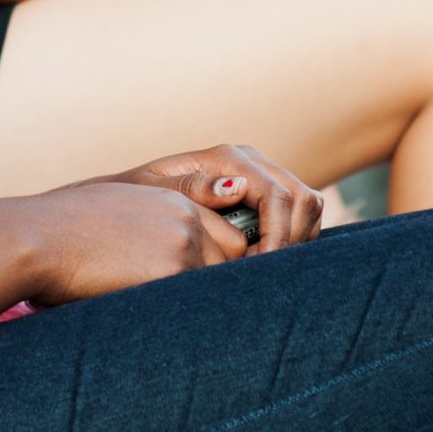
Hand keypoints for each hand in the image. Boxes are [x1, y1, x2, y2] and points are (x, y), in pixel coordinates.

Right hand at [11, 179, 250, 307]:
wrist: (38, 236)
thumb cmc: (66, 229)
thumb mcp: (120, 211)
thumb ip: (160, 226)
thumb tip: (179, 260)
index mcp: (176, 201)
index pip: (227, 236)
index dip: (221, 263)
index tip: (210, 285)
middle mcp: (187, 219)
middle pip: (233, 258)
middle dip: (220, 283)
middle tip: (209, 311)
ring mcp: (182, 245)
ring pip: (217, 283)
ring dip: (203, 303)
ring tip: (186, 322)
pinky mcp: (171, 272)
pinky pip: (198, 302)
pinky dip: (189, 316)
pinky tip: (169, 325)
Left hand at [113, 144, 325, 255]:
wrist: (124, 198)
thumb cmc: (133, 198)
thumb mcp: (152, 192)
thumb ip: (192, 188)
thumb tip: (238, 188)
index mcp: (228, 157)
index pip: (277, 196)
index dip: (278, 237)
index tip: (258, 270)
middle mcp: (250, 161)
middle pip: (303, 199)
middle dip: (292, 241)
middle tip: (262, 275)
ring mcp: (260, 176)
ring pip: (308, 206)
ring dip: (297, 241)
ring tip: (262, 269)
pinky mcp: (263, 195)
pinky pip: (299, 215)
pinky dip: (293, 239)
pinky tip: (264, 260)